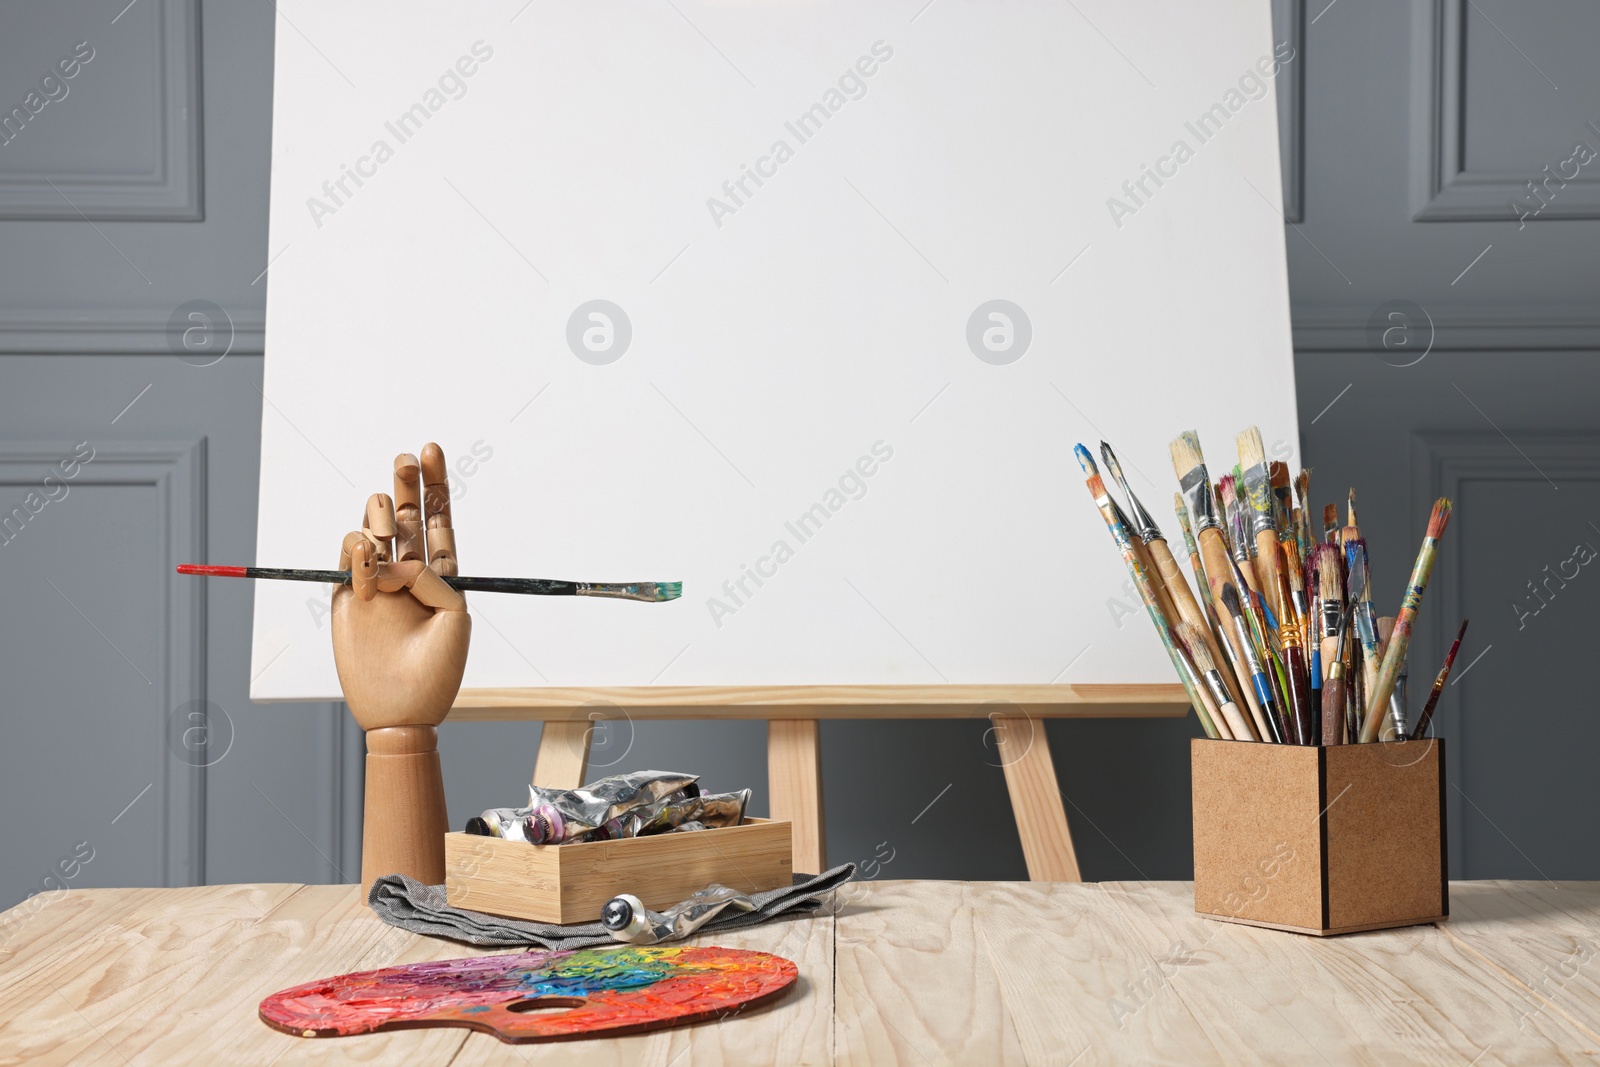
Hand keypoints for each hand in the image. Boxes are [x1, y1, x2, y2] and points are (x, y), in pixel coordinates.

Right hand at [332, 443, 470, 730]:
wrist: (402, 710)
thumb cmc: (438, 668)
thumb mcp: (455, 616)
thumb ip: (432, 579)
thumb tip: (396, 561)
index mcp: (440, 575)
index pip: (437, 520)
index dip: (434, 485)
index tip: (430, 449)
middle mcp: (407, 573)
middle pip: (405, 517)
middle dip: (405, 483)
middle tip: (405, 458)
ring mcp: (375, 583)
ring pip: (374, 531)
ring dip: (381, 516)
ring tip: (387, 526)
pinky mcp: (346, 597)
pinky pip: (347, 559)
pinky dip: (357, 551)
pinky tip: (368, 557)